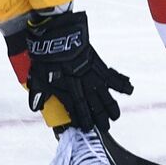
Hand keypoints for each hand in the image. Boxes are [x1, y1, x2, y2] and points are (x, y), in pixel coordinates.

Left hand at [25, 10, 132, 129]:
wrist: (57, 36)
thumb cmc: (45, 56)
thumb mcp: (38, 76)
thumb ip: (38, 94)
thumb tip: (35, 108)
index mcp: (67, 90)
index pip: (77, 110)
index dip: (82, 120)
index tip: (86, 127)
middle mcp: (82, 86)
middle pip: (93, 106)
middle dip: (99, 118)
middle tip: (105, 128)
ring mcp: (92, 75)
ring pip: (104, 95)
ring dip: (110, 107)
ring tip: (115, 116)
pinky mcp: (99, 64)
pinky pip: (112, 76)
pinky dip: (122, 82)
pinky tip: (130, 90)